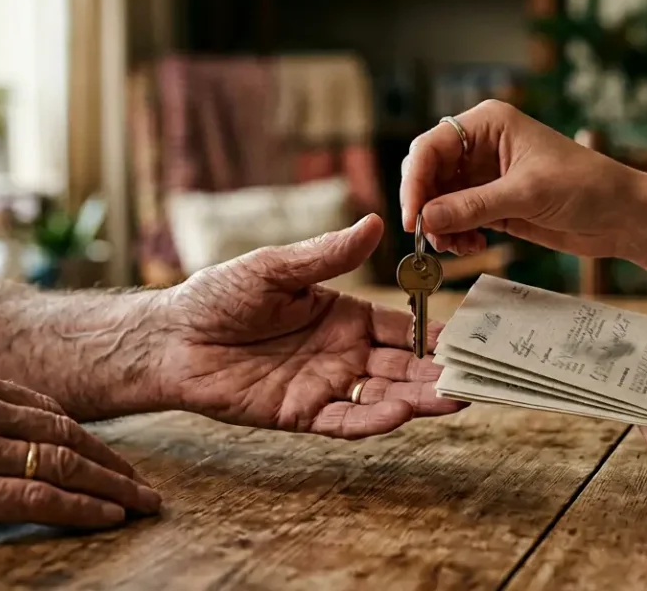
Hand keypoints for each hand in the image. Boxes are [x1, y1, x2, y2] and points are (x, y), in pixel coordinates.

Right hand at [0, 362, 159, 547]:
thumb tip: (9, 440)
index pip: (45, 409)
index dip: (86, 438)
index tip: (111, 458)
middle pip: (63, 433)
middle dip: (111, 462)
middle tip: (144, 484)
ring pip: (61, 463)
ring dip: (110, 486)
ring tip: (141, 504)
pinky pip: (38, 499)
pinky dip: (80, 508)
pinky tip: (107, 517)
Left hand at [156, 214, 464, 438]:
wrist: (170, 337)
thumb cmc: (218, 294)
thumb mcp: (277, 267)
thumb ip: (328, 255)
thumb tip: (376, 224)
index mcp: (342, 315)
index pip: (399, 328)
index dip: (432, 334)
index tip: (466, 337)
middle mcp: (341, 354)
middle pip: (401, 368)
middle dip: (438, 374)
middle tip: (476, 376)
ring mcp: (323, 386)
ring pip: (382, 397)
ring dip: (418, 399)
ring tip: (454, 399)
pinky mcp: (299, 414)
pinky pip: (344, 421)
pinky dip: (373, 420)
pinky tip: (402, 413)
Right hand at [399, 99, 637, 257]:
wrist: (622, 216)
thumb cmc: (586, 187)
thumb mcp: (527, 194)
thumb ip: (473, 206)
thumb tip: (425, 218)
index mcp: (488, 124)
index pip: (431, 147)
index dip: (415, 181)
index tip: (412, 216)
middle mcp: (481, 146)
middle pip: (428, 173)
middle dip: (425, 205)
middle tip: (429, 237)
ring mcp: (485, 176)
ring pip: (438, 200)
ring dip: (440, 225)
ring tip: (458, 246)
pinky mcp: (492, 203)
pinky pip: (457, 218)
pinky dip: (455, 234)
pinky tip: (471, 245)